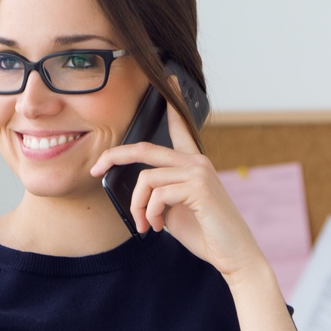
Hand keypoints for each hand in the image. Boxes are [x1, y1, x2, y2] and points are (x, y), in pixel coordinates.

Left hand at [89, 86, 266, 280]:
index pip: (180, 126)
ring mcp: (199, 172)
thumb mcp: (174, 211)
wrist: (234, 255)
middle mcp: (197, 161)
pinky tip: (158, 227)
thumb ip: (159, 195)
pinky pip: (157, 194)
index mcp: (193, 164)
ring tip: (145, 225)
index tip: (168, 76)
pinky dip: (151, 214)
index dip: (172, 102)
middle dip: (114, 156)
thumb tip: (136, 193)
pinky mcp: (199, 187)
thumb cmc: (206, 234)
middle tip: (96, 168)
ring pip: (146, 179)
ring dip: (138, 206)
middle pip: (144, 148)